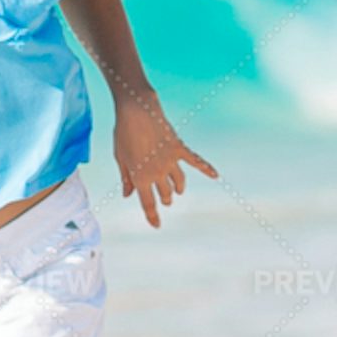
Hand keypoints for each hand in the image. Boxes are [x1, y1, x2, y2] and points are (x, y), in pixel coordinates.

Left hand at [110, 89, 218, 229]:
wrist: (137, 111)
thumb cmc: (124, 134)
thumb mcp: (120, 158)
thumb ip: (126, 178)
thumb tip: (127, 195)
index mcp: (140, 177)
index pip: (147, 203)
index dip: (152, 216)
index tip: (156, 225)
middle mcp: (157, 173)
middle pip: (165, 193)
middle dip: (165, 199)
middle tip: (166, 200)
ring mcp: (170, 161)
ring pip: (178, 181)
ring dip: (178, 188)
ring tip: (177, 191)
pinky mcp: (179, 148)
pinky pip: (195, 161)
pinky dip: (206, 168)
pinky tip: (215, 175)